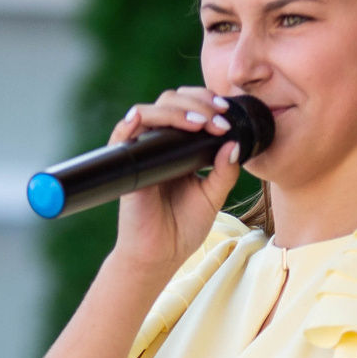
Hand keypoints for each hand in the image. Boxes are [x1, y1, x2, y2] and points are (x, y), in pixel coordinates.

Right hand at [106, 88, 245, 277]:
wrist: (160, 255)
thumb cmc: (183, 227)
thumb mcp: (212, 196)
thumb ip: (224, 171)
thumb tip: (234, 143)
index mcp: (179, 148)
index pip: (187, 108)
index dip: (205, 103)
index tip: (227, 114)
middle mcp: (158, 145)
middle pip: (170, 102)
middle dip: (196, 102)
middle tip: (219, 117)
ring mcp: (141, 152)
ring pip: (149, 111)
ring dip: (176, 110)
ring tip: (200, 122)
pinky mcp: (127, 166)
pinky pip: (122, 135)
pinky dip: (131, 122)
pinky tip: (145, 119)